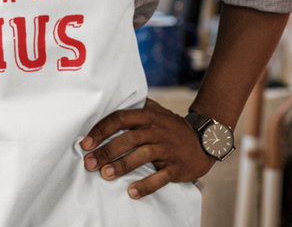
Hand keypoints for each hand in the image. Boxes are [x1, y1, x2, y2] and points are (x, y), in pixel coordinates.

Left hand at [80, 98, 214, 199]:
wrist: (205, 140)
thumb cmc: (171, 126)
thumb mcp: (156, 111)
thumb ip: (136, 106)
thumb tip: (110, 99)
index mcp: (147, 116)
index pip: (120, 118)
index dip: (101, 129)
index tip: (85, 142)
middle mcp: (156, 130)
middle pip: (128, 138)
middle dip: (106, 151)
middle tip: (89, 162)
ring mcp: (167, 149)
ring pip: (142, 156)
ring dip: (122, 166)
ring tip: (105, 175)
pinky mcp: (177, 167)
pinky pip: (161, 177)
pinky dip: (146, 185)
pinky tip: (132, 192)